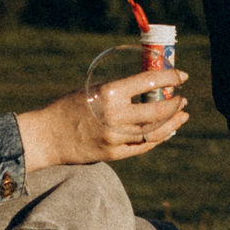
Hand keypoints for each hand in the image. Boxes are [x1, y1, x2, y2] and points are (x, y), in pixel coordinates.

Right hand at [16, 69, 188, 169]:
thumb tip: (149, 88)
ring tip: (182, 115)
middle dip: (175, 103)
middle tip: (183, 98)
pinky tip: (166, 132)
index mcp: (109, 92)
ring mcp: (115, 137)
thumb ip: (119, 91)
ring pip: (155, 131)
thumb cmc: (67, 108)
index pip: (149, 81)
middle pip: (158, 110)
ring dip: (172, 123)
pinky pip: (143, 146)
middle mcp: (115, 115)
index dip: (170, 78)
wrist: (46, 137)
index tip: (182, 76)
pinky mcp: (113, 154)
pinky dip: (157, 138)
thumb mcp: (92, 89)